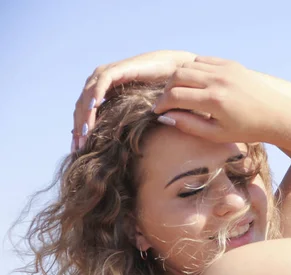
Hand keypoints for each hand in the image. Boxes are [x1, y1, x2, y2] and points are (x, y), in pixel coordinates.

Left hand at [72, 50, 196, 148]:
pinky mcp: (116, 69)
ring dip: (84, 117)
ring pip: (87, 98)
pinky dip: (95, 96)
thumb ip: (123, 122)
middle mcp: (99, 82)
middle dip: (79, 129)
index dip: (80, 132)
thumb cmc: (159, 92)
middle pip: (81, 107)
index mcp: (101, 92)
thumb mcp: (136, 112)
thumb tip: (115, 147)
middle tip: (78, 149)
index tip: (79, 151)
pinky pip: (101, 84)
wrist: (173, 71)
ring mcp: (106, 74)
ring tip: (84, 135)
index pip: (83, 114)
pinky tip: (94, 109)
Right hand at [152, 56, 290, 144]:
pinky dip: (193, 70)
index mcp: (214, 100)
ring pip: (188, 66)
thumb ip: (189, 126)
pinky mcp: (230, 63)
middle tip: (167, 102)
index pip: (175, 96)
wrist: (276, 115)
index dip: (162, 104)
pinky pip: (202, 60)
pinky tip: (195, 84)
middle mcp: (218, 80)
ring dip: (179, 79)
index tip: (158, 112)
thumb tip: (165, 117)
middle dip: (167, 90)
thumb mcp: (216, 134)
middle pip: (177, 77)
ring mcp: (225, 69)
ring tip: (179, 93)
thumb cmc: (247, 130)